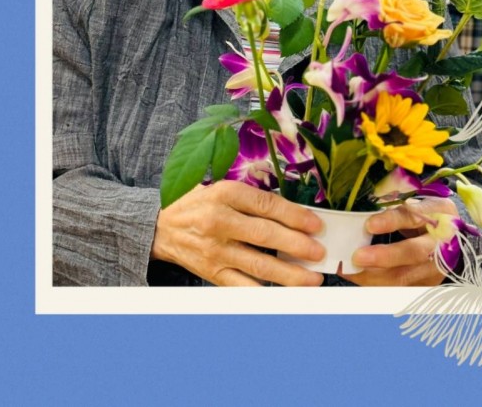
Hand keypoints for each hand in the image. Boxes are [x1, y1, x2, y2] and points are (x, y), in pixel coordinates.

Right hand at [151, 179, 325, 285]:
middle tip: (319, 253)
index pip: (267, 205)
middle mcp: (219, 222)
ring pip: (259, 266)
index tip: (316, 225)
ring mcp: (215, 251)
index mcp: (225, 194)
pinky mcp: (212, 273)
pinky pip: (243, 287)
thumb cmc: (198, 203)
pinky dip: (266, 293)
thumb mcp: (222, 187)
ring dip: (290, 274)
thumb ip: (254, 197)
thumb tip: (294, 211)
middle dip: (297, 245)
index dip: (295, 216)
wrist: (161, 228)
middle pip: (266, 236)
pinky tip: (285, 295)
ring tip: (313, 279)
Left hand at [344, 197, 458, 286]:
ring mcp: (436, 266)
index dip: (391, 221)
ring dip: (375, 275)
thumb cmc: (430, 215)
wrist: (455, 238)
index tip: (369, 225)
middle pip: (413, 252)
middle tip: (357, 256)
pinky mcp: (428, 284)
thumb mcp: (420, 202)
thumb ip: (398, 206)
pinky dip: (377, 283)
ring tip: (351, 270)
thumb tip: (364, 210)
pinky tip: (359, 277)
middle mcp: (441, 242)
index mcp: (439, 213)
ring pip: (406, 275)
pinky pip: (400, 287)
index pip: (414, 217)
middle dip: (383, 256)